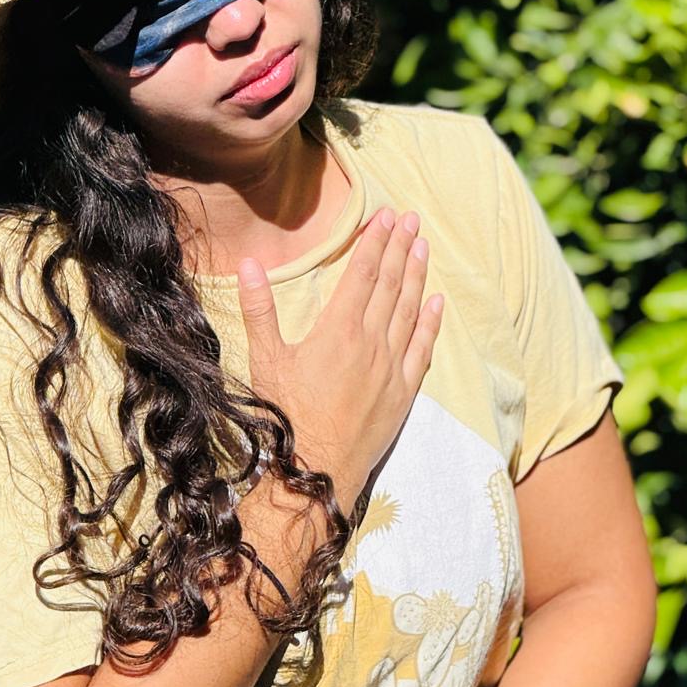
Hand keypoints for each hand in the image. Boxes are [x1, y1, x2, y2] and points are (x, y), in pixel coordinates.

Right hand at [236, 207, 443, 495]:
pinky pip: (422, 348)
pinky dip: (431, 323)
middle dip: (401, 248)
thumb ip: (260, 309)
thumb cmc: (285, 414)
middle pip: (391, 284)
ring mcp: (391, 367)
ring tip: (423, 247)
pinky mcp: (402, 392)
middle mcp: (371, 342)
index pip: (363, 273)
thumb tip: (249, 263)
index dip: (375, 242)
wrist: (315, 469)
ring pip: (410, 311)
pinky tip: (437, 302)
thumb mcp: (264, 359)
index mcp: (338, 329)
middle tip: (411, 219)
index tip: (386, 216)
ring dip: (417, 276)